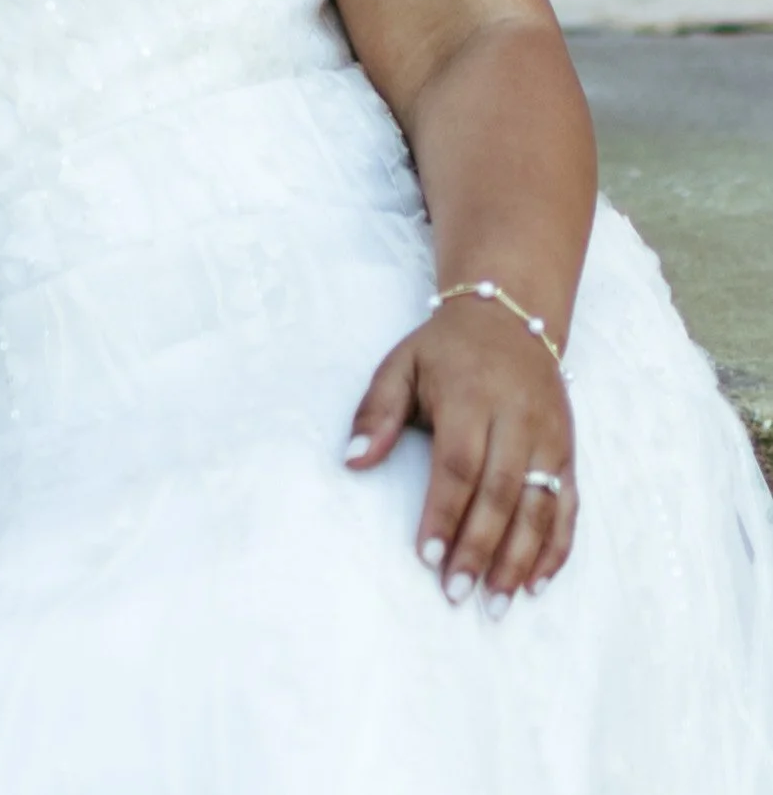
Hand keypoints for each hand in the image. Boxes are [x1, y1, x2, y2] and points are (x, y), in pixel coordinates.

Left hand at [345, 294, 576, 604]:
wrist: (511, 318)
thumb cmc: (445, 350)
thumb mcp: (402, 364)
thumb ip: (376, 411)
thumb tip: (352, 460)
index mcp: (471, 397)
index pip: (459, 465)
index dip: (445, 513)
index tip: (428, 558)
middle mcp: (517, 420)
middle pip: (501, 493)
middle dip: (480, 548)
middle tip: (458, 593)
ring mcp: (549, 438)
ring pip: (540, 507)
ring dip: (520, 559)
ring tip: (497, 602)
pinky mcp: (568, 452)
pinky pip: (568, 506)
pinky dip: (556, 548)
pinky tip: (537, 583)